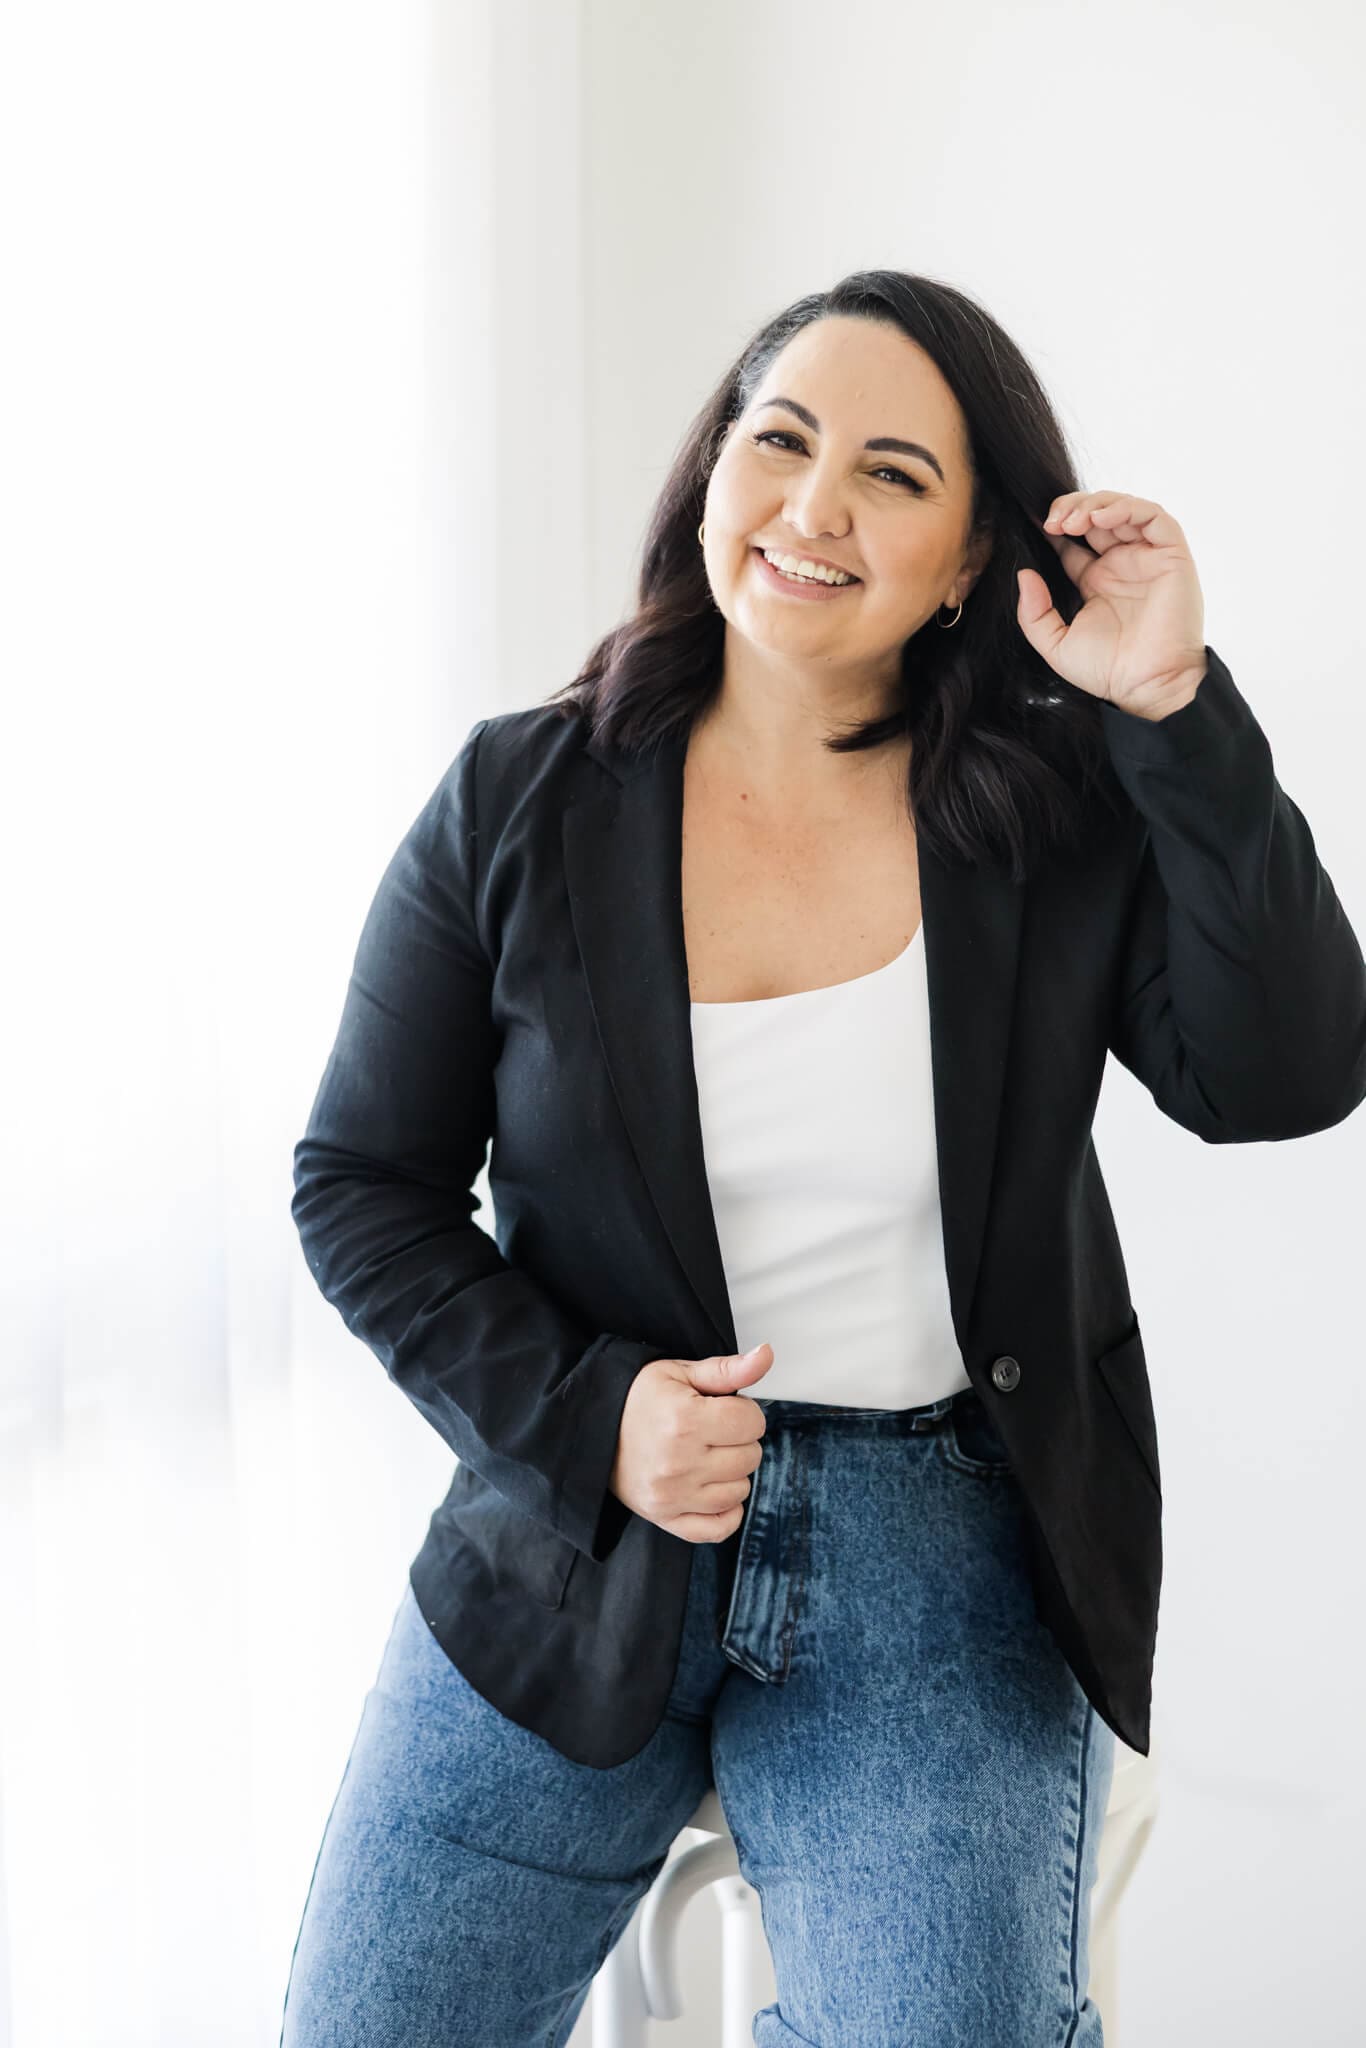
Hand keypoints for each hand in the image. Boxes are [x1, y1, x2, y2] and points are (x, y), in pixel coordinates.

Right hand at [608, 1343, 772, 1543]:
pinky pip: (719, 1528)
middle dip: (739, 1440)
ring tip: (707, 1456)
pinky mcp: (666, 1518)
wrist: (591, 1429)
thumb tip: (765, 1355)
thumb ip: (727, 1369)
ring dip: (732, 1473)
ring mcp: (672, 1495)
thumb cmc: (637, 1398)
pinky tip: (712, 1488)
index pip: (752, 1422)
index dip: (745, 1411)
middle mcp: (679, 1462)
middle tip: (712, 1431)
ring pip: (740, 1490)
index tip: (724, 1409)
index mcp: (685, 1420)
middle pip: (750, 1456)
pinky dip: (726, 1511)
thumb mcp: (679, 1373)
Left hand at [1015, 491, 1208, 721]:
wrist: (1145, 686)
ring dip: (1096, 504)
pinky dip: (1128, 508)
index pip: (1075, 539)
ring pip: (1124, 509)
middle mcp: (1123, 565)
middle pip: (1097, 516)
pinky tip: (1100, 518)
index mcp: (1097, 581)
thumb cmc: (1107, 670)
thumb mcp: (1055, 643)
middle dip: (1072, 508)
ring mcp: (1148, 559)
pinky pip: (1154, 517)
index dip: (1056, 526)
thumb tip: (1024, 574)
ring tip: (1072, 519)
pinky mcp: (1172, 556)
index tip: (1036, 525)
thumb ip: (1034, 613)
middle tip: (1052, 520)